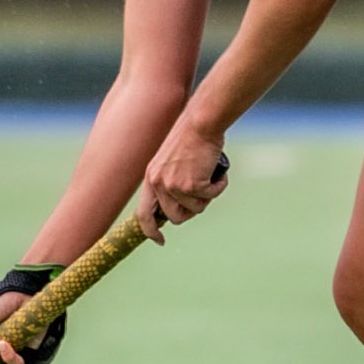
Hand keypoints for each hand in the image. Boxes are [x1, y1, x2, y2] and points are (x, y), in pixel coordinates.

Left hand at [136, 124, 230, 243]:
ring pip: (196, 209)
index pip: (143, 214)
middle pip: (175, 218)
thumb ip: (169, 180)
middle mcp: (158, 183)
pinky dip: (219, 186)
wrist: (201, 122)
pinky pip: (211, 197)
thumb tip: (179, 206)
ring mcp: (174, 186)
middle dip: (191, 211)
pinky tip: (220, 174)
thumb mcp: (170, 160)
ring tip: (211, 177)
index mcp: (150, 177)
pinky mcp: (192, 185)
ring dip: (207, 197)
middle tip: (202, 195)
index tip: (160, 241)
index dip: (150, 231)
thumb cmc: (191, 136)